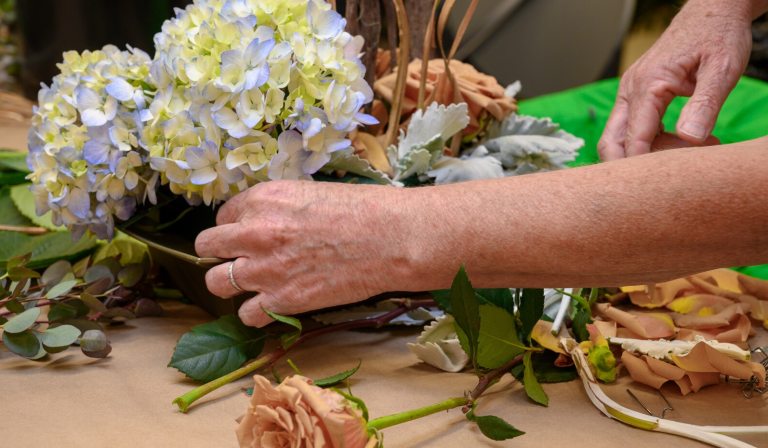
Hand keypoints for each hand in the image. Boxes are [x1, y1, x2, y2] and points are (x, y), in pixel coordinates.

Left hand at [195, 181, 416, 326]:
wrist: (390, 238)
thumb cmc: (360, 210)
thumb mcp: (308, 193)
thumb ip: (276, 208)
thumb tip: (263, 222)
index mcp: (261, 199)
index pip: (223, 216)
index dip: (238, 226)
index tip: (255, 234)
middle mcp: (254, 232)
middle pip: (207, 247)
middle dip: (221, 253)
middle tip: (243, 258)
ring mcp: (265, 269)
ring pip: (215, 283)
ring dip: (231, 283)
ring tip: (254, 283)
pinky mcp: (282, 300)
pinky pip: (246, 314)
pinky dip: (257, 312)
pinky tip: (274, 303)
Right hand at [598, 0, 755, 160]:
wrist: (712, 12)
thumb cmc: (718, 35)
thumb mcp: (722, 69)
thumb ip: (705, 104)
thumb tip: (691, 138)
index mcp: (647, 84)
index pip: (633, 138)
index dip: (645, 167)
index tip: (665, 183)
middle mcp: (631, 90)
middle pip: (611, 143)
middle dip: (633, 167)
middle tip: (671, 174)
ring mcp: (630, 93)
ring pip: (619, 138)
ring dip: (645, 155)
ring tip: (690, 151)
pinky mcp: (637, 96)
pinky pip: (631, 129)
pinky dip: (649, 143)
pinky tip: (681, 142)